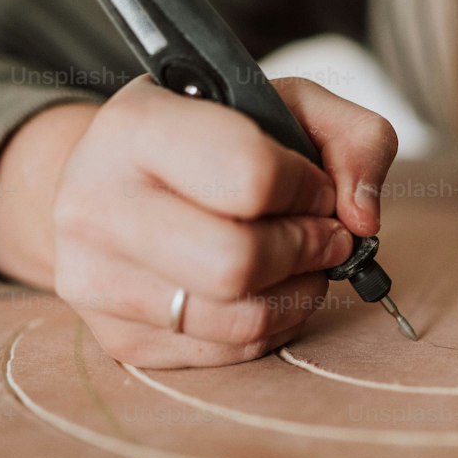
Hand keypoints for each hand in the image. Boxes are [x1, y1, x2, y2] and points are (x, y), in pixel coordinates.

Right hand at [0, 74, 397, 367]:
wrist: (113, 184)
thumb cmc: (209, 140)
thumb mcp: (284, 104)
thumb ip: (354, 136)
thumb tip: (363, 218)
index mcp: (134, 127)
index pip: (251, 176)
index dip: (307, 189)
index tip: (314, 187)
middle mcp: (94, 205)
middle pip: (238, 263)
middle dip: (306, 250)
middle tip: (322, 235)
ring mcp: (96, 281)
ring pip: (240, 319)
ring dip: (299, 293)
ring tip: (300, 261)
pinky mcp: (117, 338)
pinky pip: (229, 353)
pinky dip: (271, 325)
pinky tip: (266, 289)